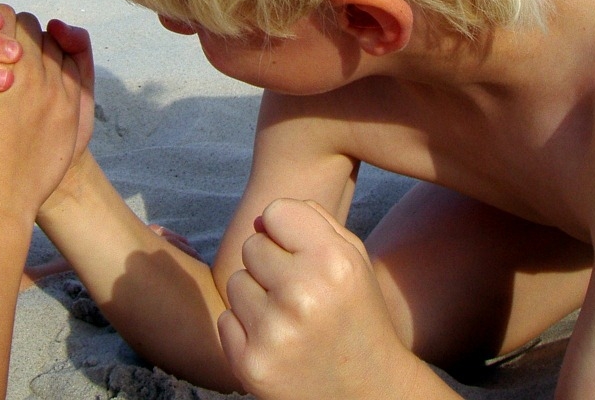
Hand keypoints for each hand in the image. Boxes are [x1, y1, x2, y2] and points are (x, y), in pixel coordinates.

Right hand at [0, 9, 81, 221]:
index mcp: (4, 67)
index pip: (5, 15)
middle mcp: (39, 74)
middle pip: (33, 28)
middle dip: (12, 37)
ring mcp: (62, 93)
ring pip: (54, 47)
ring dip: (36, 52)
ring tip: (13, 73)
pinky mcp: (74, 113)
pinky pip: (73, 71)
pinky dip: (57, 69)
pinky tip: (36, 86)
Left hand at [217, 199, 416, 399]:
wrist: (368, 390)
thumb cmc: (356, 312)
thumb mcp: (353, 258)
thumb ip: (311, 220)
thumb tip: (261, 218)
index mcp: (333, 263)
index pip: (275, 212)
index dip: (285, 231)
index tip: (301, 253)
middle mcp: (303, 295)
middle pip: (251, 246)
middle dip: (271, 264)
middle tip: (298, 291)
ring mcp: (274, 333)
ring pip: (234, 282)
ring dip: (256, 296)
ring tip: (289, 317)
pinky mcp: (251, 364)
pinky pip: (225, 320)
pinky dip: (245, 328)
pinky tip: (277, 340)